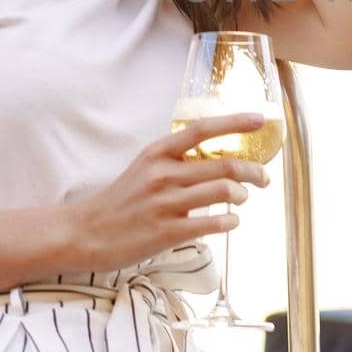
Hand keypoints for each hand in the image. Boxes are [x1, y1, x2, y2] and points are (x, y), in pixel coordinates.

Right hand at [66, 114, 269, 271]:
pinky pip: (213, 223)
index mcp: (157, 153)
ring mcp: (165, 203)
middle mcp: (163, 174)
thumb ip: (177, 162)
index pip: (202, 129)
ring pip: (223, 191)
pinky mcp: (167, 232)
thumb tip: (218, 163)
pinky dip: (230, 222)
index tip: (260, 119)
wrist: (86, 232)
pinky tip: (231, 221)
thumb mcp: (145, 168)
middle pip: (224, 165)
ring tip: (242, 199)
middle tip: (265, 178)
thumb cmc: (122, 200)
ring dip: (242, 195)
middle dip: (254, 171)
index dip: (235, 122)